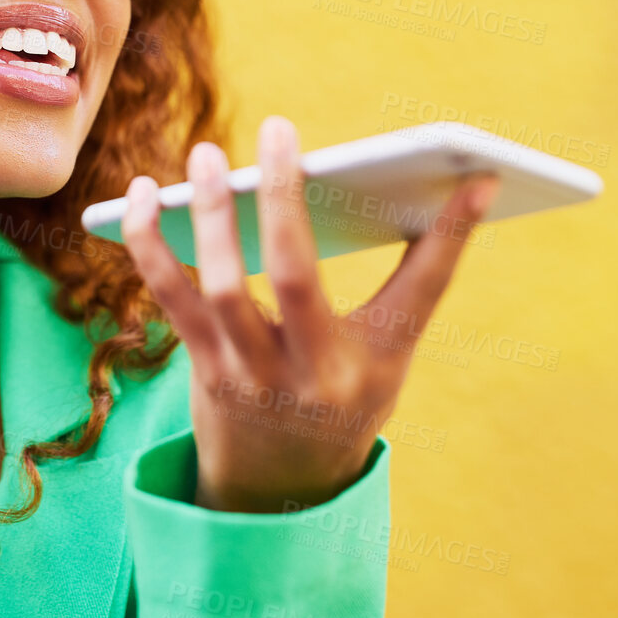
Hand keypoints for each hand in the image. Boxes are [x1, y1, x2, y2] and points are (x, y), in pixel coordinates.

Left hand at [119, 115, 499, 513]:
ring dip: (208, 214)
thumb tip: (464, 188)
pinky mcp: (201, 369)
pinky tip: (140, 195)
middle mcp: (311, 374)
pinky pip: (169, 297)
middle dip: (285, 197)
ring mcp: (249, 375)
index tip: (477, 174)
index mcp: (371, 366)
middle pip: (294, 275)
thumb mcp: (387, 353)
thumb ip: (414, 276)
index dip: (451, 236)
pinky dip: (148, 243)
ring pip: (220, 286)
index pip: (420, 290)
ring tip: (203, 154)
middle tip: (277, 128)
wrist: (280, 489)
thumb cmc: (342, 398)